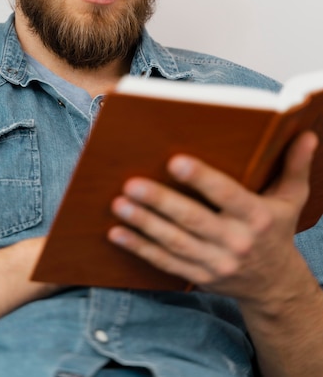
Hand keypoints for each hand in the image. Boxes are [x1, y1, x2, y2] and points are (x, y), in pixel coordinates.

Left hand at [108, 131, 317, 299]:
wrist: (274, 286)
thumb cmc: (276, 232)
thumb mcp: (291, 200)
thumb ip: (294, 166)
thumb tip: (307, 135)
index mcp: (257, 218)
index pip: (227, 195)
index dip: (202, 179)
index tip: (175, 162)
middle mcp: (236, 242)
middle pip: (193, 221)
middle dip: (160, 202)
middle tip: (131, 183)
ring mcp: (215, 263)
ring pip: (174, 243)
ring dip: (144, 224)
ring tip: (119, 204)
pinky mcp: (198, 277)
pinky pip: (165, 263)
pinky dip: (140, 249)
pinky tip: (117, 234)